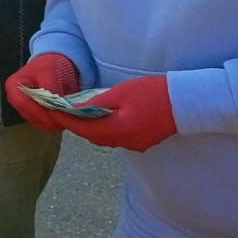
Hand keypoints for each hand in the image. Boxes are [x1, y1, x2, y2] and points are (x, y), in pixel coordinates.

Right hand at [4, 52, 80, 130]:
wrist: (55, 65)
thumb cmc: (49, 65)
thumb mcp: (49, 71)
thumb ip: (50, 88)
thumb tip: (53, 107)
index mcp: (14, 87)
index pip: (23, 104)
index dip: (39, 111)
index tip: (57, 113)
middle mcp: (15, 99)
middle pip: (30, 116)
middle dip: (49, 119)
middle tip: (67, 116)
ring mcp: (24, 108)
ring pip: (38, 122)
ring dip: (53, 122)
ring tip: (67, 114)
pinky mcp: (33, 114)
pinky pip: (43, 123)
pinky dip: (54, 122)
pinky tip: (63, 114)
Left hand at [60, 75, 176, 151]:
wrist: (186, 102)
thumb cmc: (153, 93)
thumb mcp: (121, 93)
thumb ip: (96, 104)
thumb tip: (74, 109)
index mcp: (118, 131)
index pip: (83, 129)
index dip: (65, 119)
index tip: (51, 111)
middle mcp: (124, 142)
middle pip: (92, 136)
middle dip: (75, 125)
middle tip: (60, 111)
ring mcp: (134, 144)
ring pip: (103, 138)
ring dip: (89, 128)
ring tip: (76, 113)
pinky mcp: (141, 141)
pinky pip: (115, 137)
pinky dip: (103, 129)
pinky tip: (99, 118)